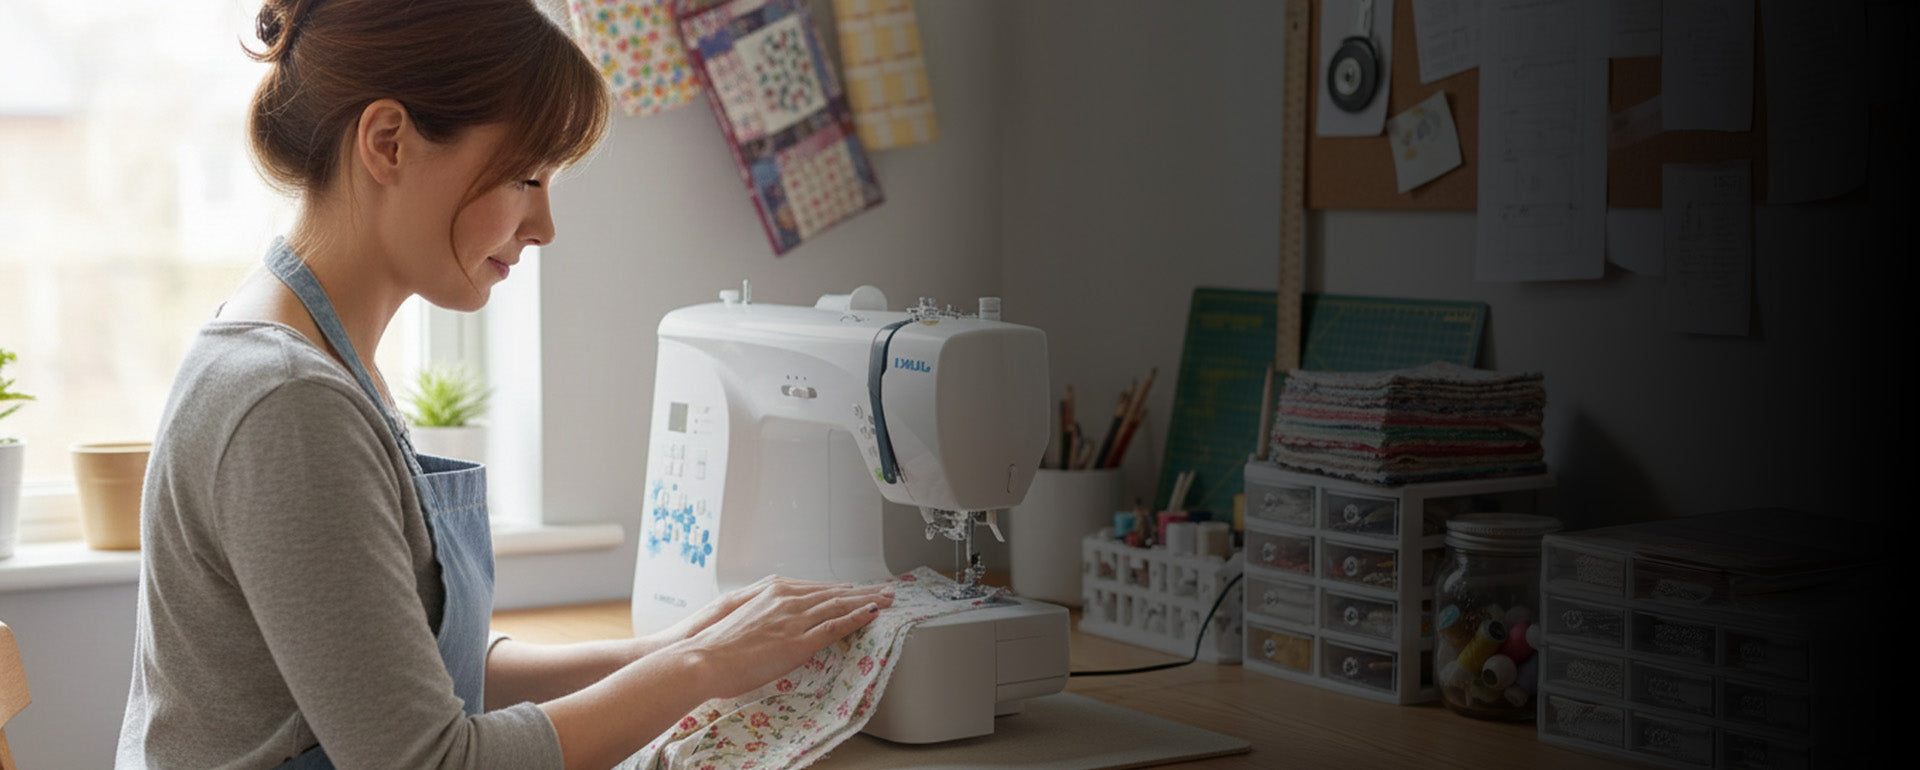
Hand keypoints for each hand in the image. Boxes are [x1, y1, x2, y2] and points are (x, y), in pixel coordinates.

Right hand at [669, 576, 895, 698]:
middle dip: (863, 591)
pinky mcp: (797, 641)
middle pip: (834, 593)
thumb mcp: (744, 618)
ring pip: (840, 605)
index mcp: (773, 592)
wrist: (702, 658)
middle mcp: (787, 600)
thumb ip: (766, 616)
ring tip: (888, 599)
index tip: (858, 590)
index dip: (842, 590)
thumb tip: (778, 624)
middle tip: (886, 590)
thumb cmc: (716, 645)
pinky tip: (872, 614)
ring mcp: (793, 619)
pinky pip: (835, 627)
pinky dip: (857, 618)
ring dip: (867, 601)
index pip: (817, 589)